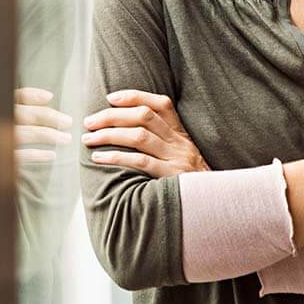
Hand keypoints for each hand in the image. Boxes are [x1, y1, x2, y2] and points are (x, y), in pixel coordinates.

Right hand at [14, 87, 73, 164]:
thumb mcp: (3, 114)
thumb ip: (21, 103)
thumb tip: (48, 96)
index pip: (16, 96)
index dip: (33, 95)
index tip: (50, 96)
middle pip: (24, 114)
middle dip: (48, 117)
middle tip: (67, 122)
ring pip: (24, 134)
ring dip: (48, 135)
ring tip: (66, 139)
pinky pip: (19, 156)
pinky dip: (37, 155)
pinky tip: (52, 155)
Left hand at [81, 90, 209, 177]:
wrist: (215, 207)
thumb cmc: (188, 184)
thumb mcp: (182, 158)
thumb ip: (162, 144)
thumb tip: (124, 130)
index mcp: (182, 134)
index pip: (161, 104)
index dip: (135, 96)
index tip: (111, 98)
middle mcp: (181, 143)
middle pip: (144, 116)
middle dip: (112, 116)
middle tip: (89, 122)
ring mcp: (178, 159)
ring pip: (140, 136)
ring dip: (109, 135)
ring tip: (89, 139)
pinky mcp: (172, 177)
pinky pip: (141, 162)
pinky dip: (117, 157)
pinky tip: (100, 158)